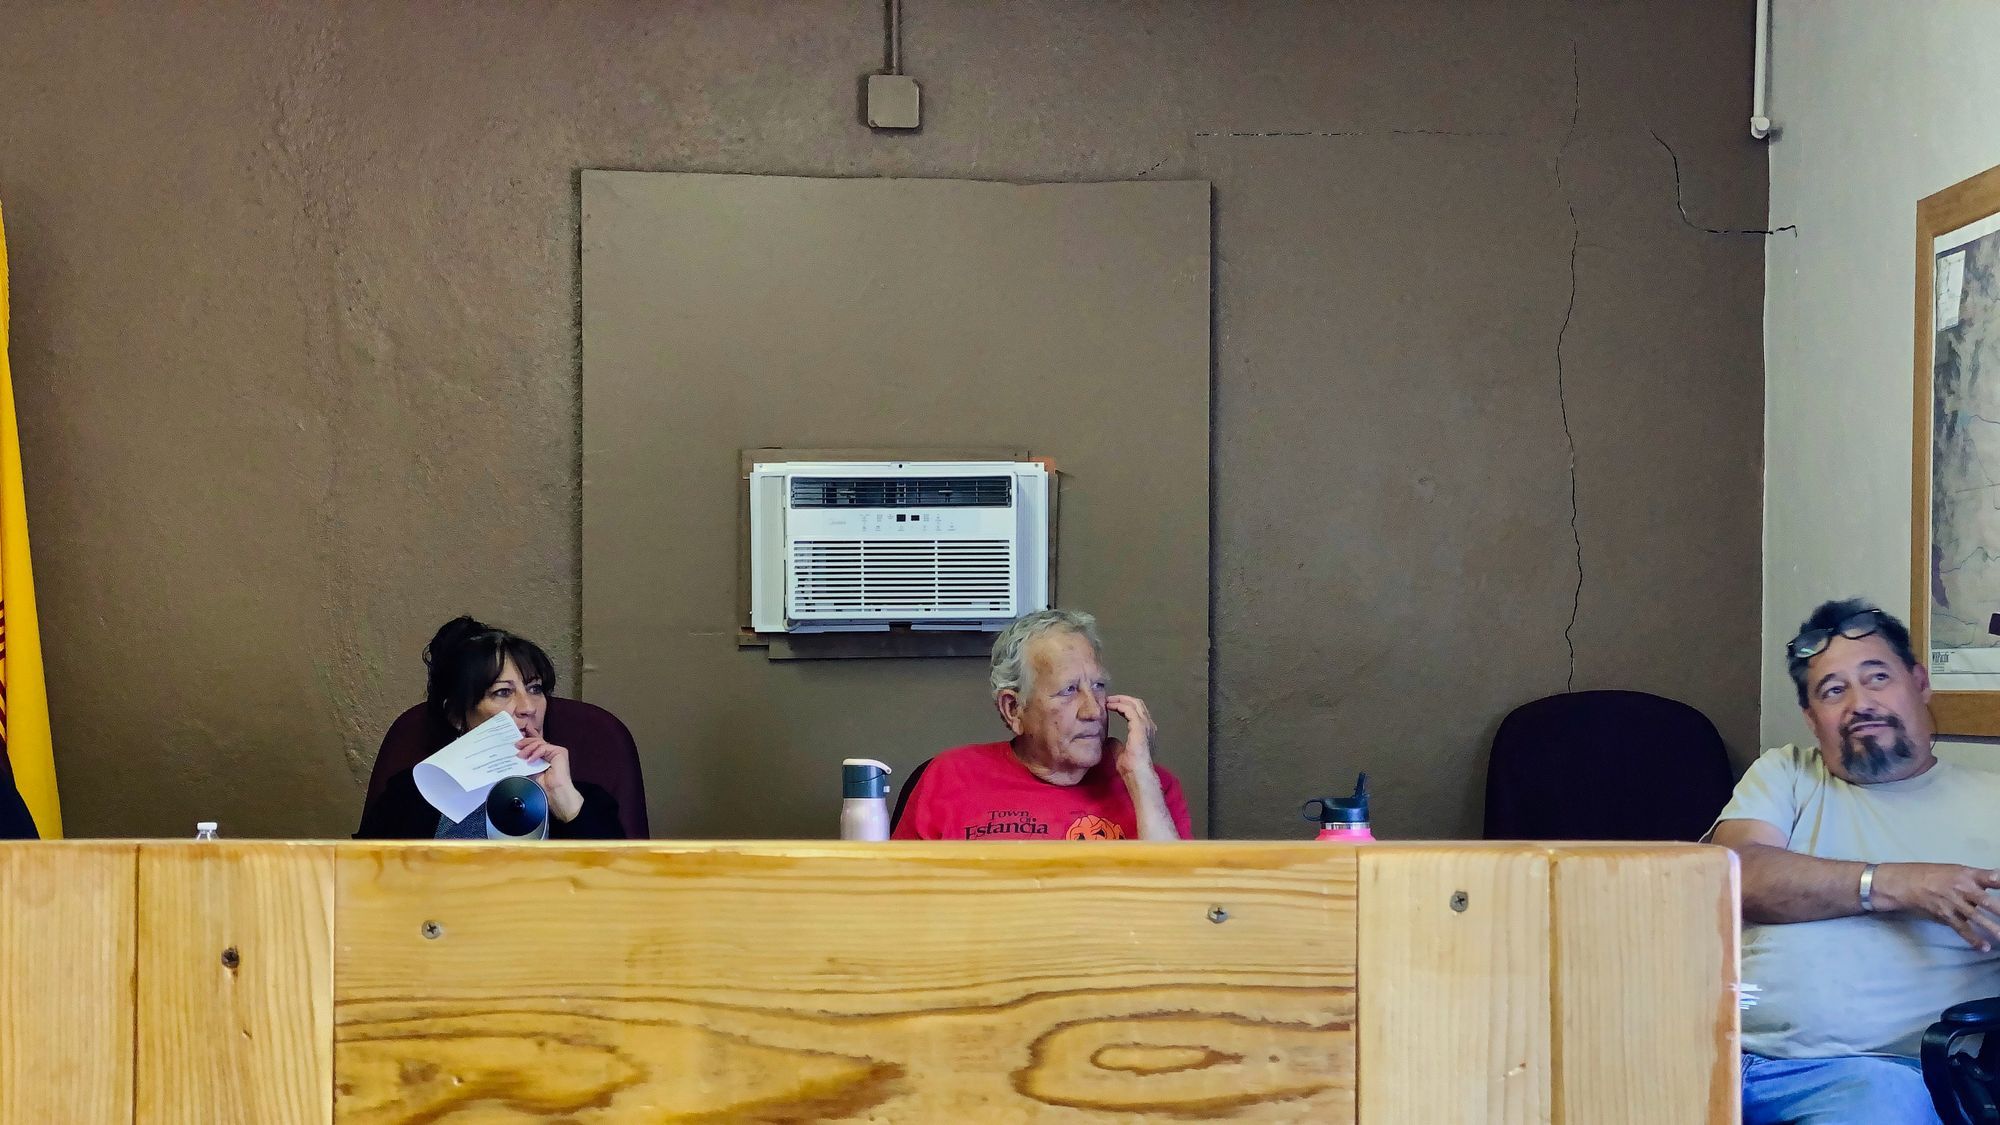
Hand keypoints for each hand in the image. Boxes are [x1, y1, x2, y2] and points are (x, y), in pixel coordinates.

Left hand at [517, 737, 584, 822]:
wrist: (554, 793)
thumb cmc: (543, 786)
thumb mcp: (528, 770)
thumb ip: (524, 760)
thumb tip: (514, 754)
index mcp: (543, 757)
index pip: (534, 745)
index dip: (525, 742)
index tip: (515, 744)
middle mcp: (550, 753)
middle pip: (536, 741)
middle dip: (525, 743)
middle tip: (516, 746)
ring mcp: (555, 752)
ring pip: (540, 743)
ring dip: (528, 748)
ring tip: (521, 756)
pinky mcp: (560, 752)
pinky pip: (545, 747)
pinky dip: (536, 752)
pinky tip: (530, 760)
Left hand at [1104, 694, 1155, 775]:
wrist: (1137, 774)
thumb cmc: (1130, 767)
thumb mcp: (1120, 752)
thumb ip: (1116, 743)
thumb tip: (1108, 738)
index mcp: (1146, 731)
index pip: (1137, 711)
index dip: (1124, 705)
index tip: (1110, 705)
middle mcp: (1149, 726)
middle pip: (1137, 704)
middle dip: (1122, 698)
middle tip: (1108, 699)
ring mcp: (1146, 725)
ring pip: (1135, 704)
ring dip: (1120, 700)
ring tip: (1108, 700)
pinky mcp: (1140, 726)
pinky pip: (1130, 710)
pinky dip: (1119, 705)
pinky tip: (1110, 706)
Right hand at [1872, 863, 1999, 950]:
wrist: (1904, 883)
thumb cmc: (1932, 875)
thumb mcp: (1955, 870)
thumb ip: (1977, 880)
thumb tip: (1993, 890)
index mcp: (1967, 874)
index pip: (1992, 877)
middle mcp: (1962, 888)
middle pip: (1987, 900)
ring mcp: (1954, 903)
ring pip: (1977, 917)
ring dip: (1993, 928)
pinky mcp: (1945, 915)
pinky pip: (1962, 928)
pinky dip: (1973, 939)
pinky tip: (1984, 947)